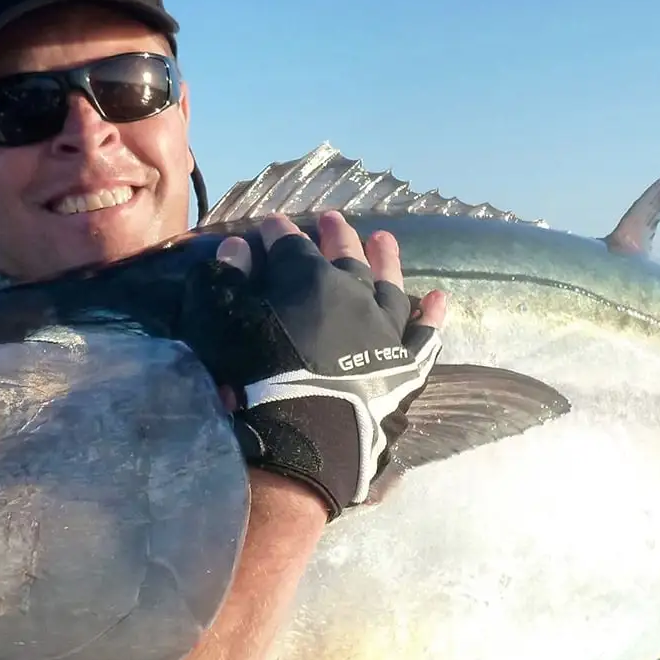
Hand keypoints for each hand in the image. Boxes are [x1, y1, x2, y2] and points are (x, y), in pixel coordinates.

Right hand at [179, 211, 448, 518]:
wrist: (302, 439)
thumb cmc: (253, 379)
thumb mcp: (221, 323)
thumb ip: (227, 280)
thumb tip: (238, 247)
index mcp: (310, 278)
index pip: (290, 244)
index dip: (277, 234)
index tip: (270, 227)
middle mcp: (354, 294)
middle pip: (346, 255)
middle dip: (336, 235)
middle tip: (332, 220)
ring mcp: (384, 328)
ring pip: (389, 284)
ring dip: (387, 260)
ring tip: (385, 240)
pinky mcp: (405, 365)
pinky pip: (424, 335)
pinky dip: (431, 316)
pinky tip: (438, 299)